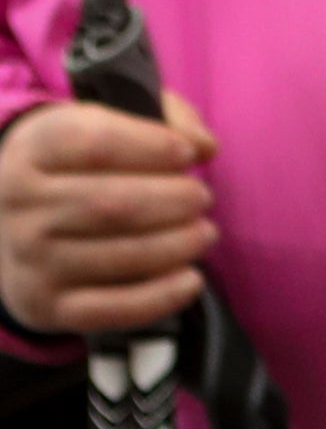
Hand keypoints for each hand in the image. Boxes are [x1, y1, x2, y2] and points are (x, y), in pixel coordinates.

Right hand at [0, 94, 217, 343]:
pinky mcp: (46, 305)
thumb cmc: (84, 167)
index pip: (95, 144)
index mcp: (34, 149)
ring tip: (203, 233)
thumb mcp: (111, 123)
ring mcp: (29, 258)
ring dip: (177, 244)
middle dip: (174, 200)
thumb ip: (165, 120)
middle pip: (111, 204)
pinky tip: (191, 279)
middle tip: (201, 198)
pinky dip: (160, 297)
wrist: (13, 227)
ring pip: (118, 254)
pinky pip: (111, 308)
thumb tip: (204, 146)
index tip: (188, 154)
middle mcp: (20, 204)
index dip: (153, 147)